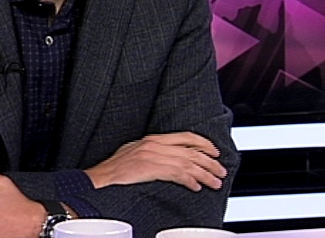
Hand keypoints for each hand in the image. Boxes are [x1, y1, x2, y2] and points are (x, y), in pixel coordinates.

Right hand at [85, 132, 227, 191]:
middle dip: (210, 162)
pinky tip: (197, 187)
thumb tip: (171, 157)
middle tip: (220, 171)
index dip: (203, 143)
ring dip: (205, 174)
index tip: (214, 151)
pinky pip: (178, 175)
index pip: (185, 136)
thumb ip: (154, 150)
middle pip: (191, 151)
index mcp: (154, 139)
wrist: (103, 176)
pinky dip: (190, 181)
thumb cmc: (117, 166)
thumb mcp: (137, 150)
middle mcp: (156, 145)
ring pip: (188, 164)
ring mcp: (154, 156)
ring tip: (215, 182)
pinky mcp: (153, 169)